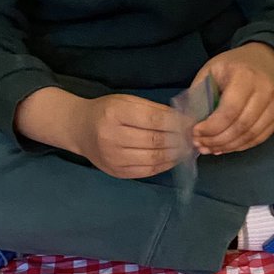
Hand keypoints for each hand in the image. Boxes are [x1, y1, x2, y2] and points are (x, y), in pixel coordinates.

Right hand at [70, 94, 192, 178]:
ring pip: (154, 159)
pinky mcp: (118, 172)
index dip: (176, 123)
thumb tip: (183, 120)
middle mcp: (112, 137)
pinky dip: (165, 165)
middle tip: (193, 138)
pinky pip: (148, 171)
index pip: (153, 120)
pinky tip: (174, 158)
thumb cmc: (106, 111)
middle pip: (155, 141)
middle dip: (179, 140)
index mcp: (114, 113)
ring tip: (187, 149)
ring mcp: (114, 158)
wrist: (80, 129)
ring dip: (175, 155)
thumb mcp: (126, 101)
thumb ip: (153, 109)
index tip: (191, 124)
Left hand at [189, 44, 273, 154]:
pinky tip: (226, 147)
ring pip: (250, 136)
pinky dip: (241, 146)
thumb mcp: (212, 69)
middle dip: (217, 140)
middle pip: (240, 127)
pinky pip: (259, 138)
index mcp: (245, 76)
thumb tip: (189, 123)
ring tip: (211, 148)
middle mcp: (265, 91)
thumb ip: (200, 93)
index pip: (229, 111)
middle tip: (201, 145)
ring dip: (228, 146)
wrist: (268, 59)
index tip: (196, 133)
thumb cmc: (235, 64)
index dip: (211, 127)